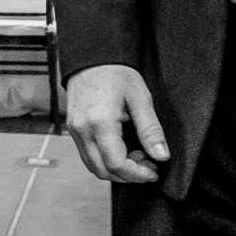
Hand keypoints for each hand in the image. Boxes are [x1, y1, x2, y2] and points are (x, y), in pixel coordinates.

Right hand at [63, 64, 168, 183]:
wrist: (91, 59)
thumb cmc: (116, 74)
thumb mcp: (141, 98)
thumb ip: (151, 130)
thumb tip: (161, 155)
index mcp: (101, 122)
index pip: (116, 163)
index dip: (137, 174)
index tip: (154, 172)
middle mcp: (83, 130)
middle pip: (103, 170)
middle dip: (128, 176)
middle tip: (149, 166)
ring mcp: (75, 132)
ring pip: (93, 166)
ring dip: (116, 170)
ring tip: (137, 158)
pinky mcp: (73, 130)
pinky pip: (87, 156)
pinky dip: (105, 161)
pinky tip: (122, 150)